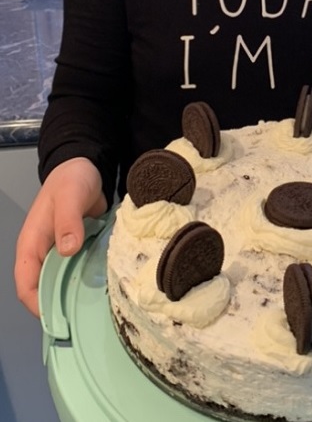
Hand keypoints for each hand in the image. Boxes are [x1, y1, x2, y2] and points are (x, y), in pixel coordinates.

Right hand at [13, 157, 107, 316]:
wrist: (86, 168)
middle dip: (60, 306)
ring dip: (77, 294)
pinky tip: (108, 288)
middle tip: (84, 319)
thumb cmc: (72, 181)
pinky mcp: (80, 249)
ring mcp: (63, 253)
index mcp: (32, 245)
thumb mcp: (70, 197)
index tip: (57, 319)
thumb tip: (67, 249)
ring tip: (99, 309)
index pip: (26, 284)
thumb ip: (68, 221)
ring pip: (65, 282)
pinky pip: (81, 270)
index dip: (37, 304)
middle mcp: (45, 253)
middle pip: (45, 289)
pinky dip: (91, 279)